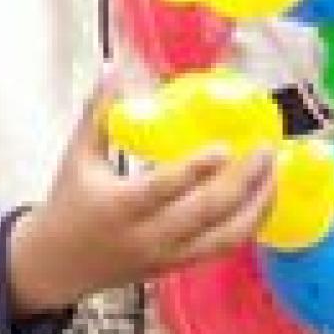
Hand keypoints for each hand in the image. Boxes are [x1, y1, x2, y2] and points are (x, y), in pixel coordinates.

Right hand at [8, 71, 276, 313]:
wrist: (57, 267)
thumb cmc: (68, 204)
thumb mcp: (77, 156)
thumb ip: (98, 112)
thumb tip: (114, 67)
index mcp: (120, 207)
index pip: (163, 189)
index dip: (195, 170)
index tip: (223, 146)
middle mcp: (148, 236)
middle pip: (205, 213)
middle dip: (243, 182)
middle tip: (265, 148)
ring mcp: (168, 255)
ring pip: (224, 236)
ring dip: (257, 204)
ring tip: (276, 170)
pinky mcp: (179, 266)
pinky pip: (224, 246)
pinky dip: (250, 222)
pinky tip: (264, 195)